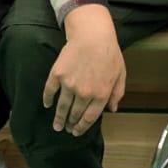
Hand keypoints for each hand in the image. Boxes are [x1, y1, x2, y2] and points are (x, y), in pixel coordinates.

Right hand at [45, 6, 126, 134]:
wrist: (92, 34)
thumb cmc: (110, 53)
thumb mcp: (120, 74)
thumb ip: (117, 93)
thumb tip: (112, 110)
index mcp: (101, 94)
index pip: (89, 118)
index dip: (82, 128)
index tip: (76, 132)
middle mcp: (85, 93)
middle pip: (75, 115)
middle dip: (70, 124)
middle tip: (66, 129)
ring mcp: (69, 84)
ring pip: (62, 107)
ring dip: (58, 118)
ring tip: (56, 125)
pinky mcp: (57, 74)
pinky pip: (50, 91)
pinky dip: (47, 100)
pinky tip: (47, 105)